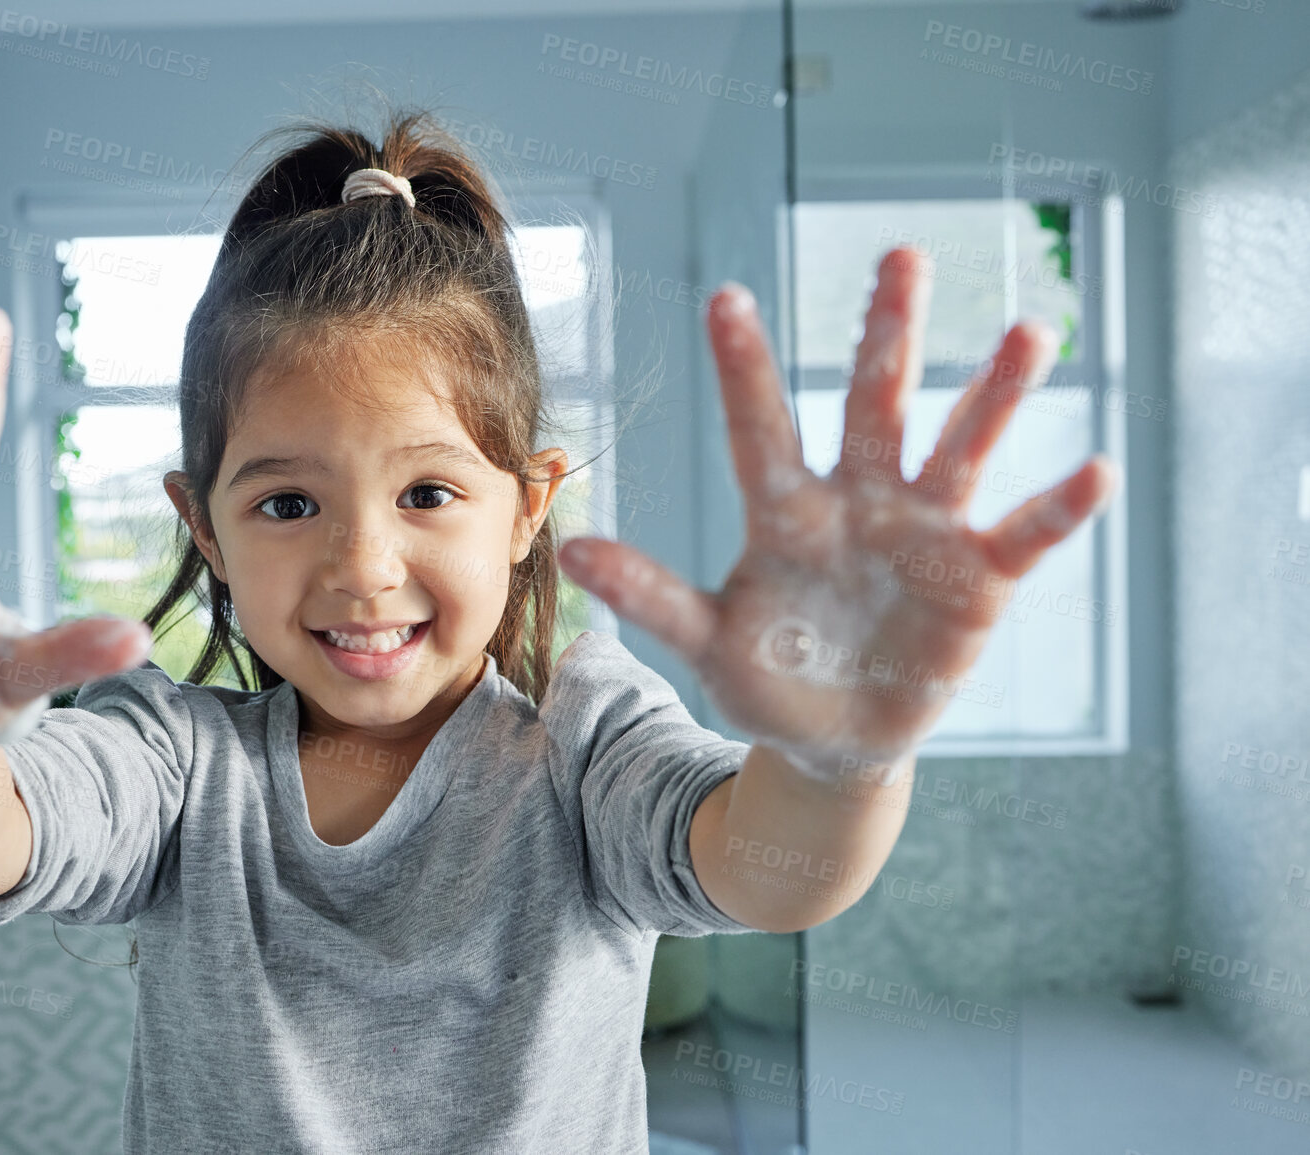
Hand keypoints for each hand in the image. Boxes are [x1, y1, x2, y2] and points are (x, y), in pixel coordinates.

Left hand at [557, 248, 1119, 776]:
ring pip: (961, 446)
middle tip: (901, 256)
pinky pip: (1024, 533)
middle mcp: (860, 500)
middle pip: (874, 405)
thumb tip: (572, 550)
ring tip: (1029, 336)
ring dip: (993, 395)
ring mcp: (925, 532)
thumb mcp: (707, 641)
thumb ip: (652, 596)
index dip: (745, 370)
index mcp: (788, 512)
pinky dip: (1057, 507)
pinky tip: (1094, 470)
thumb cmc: (766, 676)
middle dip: (887, 336)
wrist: (836, 735)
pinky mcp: (979, 578)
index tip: (725, 299)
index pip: (760, 431)